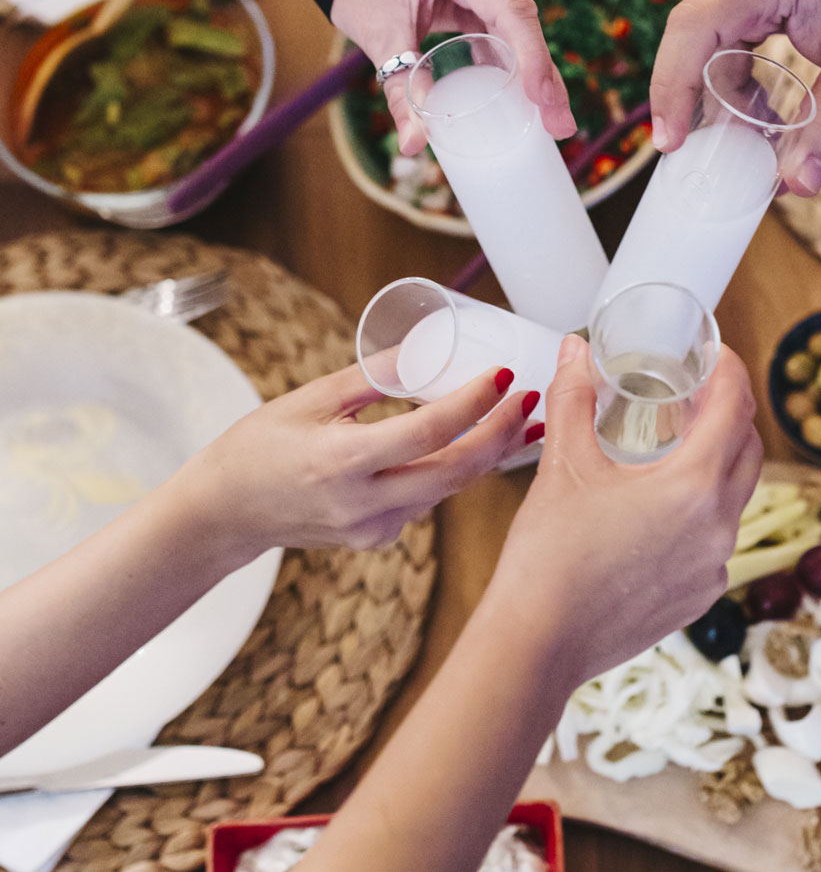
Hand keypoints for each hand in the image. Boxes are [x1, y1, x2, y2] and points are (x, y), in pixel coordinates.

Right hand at [171, 363, 540, 555]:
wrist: (225, 513)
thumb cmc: (259, 446)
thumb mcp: (310, 399)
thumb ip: (372, 376)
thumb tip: (427, 347)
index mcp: (341, 462)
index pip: (428, 431)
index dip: (474, 401)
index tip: (503, 374)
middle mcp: (363, 504)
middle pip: (455, 471)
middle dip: (501, 435)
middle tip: (530, 399)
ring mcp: (373, 529)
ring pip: (447, 489)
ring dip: (486, 454)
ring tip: (519, 419)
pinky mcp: (378, 539)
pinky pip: (427, 501)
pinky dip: (452, 472)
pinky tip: (472, 446)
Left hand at [330, 0, 576, 154]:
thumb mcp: (379, 35)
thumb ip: (400, 90)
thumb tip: (413, 145)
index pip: (510, 10)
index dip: (532, 58)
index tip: (543, 100)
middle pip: (524, 24)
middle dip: (544, 79)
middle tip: (560, 127)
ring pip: (521, 31)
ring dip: (535, 76)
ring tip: (553, 122)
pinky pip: (507, 30)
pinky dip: (516, 65)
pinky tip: (529, 102)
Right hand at [486, 335, 762, 686]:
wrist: (538, 642)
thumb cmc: (549, 554)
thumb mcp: (562, 464)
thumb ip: (573, 398)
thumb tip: (574, 350)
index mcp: (693, 487)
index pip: (735, 408)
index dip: (730, 370)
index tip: (714, 353)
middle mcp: (717, 528)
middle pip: (748, 451)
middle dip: (729, 413)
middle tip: (695, 392)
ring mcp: (713, 568)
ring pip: (733, 496)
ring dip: (716, 462)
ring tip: (674, 445)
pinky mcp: (698, 596)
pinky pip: (714, 537)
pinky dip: (700, 507)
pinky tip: (660, 505)